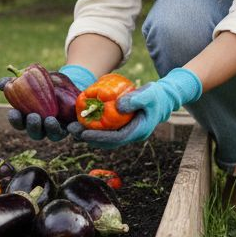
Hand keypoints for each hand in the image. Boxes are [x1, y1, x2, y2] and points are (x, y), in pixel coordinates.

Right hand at [0, 64, 96, 141]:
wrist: (67, 84)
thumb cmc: (43, 83)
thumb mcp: (31, 79)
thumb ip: (15, 81)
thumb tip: (1, 84)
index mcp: (28, 119)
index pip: (19, 123)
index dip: (15, 119)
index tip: (13, 112)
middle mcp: (42, 128)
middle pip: (35, 133)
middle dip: (33, 126)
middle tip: (33, 116)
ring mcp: (58, 129)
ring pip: (53, 135)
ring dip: (50, 129)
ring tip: (50, 119)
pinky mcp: (73, 127)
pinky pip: (73, 133)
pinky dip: (72, 130)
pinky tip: (71, 125)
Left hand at [77, 68, 201, 148]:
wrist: (163, 99)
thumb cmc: (156, 96)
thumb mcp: (148, 94)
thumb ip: (135, 99)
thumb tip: (118, 106)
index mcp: (138, 131)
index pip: (115, 139)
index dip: (99, 137)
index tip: (84, 132)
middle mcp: (131, 135)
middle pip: (106, 142)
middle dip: (88, 137)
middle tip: (72, 130)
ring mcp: (126, 132)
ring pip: (104, 138)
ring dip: (88, 134)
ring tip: (72, 128)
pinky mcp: (122, 127)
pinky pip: (105, 131)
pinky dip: (93, 128)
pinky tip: (82, 121)